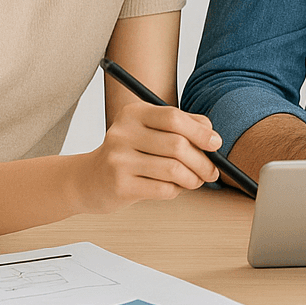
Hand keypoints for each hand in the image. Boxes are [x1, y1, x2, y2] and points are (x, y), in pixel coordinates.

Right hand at [79, 101, 220, 213]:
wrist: (89, 180)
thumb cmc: (129, 153)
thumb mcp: (150, 131)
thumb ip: (182, 127)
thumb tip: (212, 136)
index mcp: (133, 113)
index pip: (174, 117)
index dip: (200, 132)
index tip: (216, 144)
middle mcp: (123, 133)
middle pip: (177, 145)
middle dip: (203, 161)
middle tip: (212, 171)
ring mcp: (119, 160)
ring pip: (173, 169)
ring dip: (193, 178)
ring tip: (195, 181)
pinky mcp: (120, 185)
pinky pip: (163, 189)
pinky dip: (176, 190)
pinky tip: (173, 188)